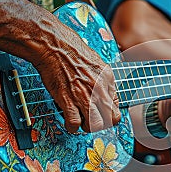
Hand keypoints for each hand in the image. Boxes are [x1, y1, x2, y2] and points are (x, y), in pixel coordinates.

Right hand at [0, 0, 120, 133]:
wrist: (53, 44)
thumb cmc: (71, 49)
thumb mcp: (96, 62)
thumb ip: (103, 79)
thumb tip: (105, 92)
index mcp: (108, 79)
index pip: (117, 106)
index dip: (109, 112)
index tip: (101, 112)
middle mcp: (99, 90)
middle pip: (111, 119)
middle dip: (103, 123)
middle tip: (93, 120)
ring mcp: (85, 96)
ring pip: (95, 125)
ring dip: (88, 127)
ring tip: (82, 121)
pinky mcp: (68, 101)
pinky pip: (75, 124)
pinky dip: (72, 127)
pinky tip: (70, 122)